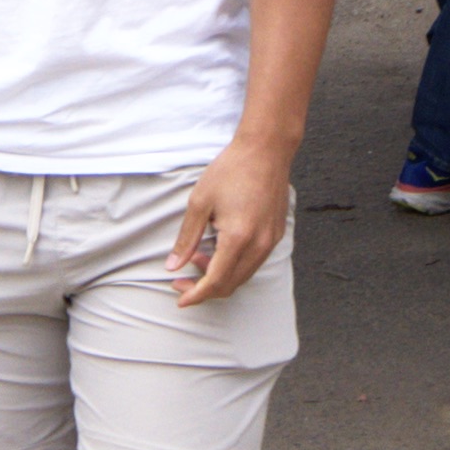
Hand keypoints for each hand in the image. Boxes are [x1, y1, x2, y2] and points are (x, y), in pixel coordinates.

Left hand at [168, 137, 293, 303]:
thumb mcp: (199, 202)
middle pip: (231, 285)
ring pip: (244, 276)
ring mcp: (271, 241)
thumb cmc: (231, 170)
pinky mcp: (276, 235)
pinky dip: (234, 266)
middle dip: (204, 290)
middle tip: (182, 280)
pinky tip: (219, 249)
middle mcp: (259, 245)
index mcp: (238, 238)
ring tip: (198, 258)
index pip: (215, 281)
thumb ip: (187, 238)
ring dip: (220, 277)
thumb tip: (173, 265)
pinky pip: (254, 263)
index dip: (196, 295)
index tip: (180, 299)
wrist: (265, 150)